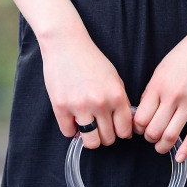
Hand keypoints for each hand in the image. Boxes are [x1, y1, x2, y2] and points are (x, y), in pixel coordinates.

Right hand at [39, 24, 132, 147]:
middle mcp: (99, 104)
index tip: (115, 130)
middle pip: (107, 139)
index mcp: (116, 96)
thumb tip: (126, 125)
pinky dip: (71, 129)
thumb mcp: (114, 78)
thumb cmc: (91, 60)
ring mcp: (79, 106)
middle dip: (105, 136)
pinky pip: (69, 133)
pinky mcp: (61, 107)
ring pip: (90, 142)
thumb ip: (121, 101)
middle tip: (100, 127)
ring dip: (90, 138)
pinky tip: (72, 118)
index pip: (124, 130)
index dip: (121, 133)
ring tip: (88, 127)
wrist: (65, 44)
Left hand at [132, 12, 186, 161]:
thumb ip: (153, 90)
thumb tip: (145, 110)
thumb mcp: (163, 68)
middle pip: (153, 130)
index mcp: (158, 85)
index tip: (140, 128)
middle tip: (151, 137)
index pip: (140, 117)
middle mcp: (172, 96)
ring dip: (163, 146)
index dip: (137, 127)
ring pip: (170, 135)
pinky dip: (186, 149)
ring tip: (161, 146)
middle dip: (149, 138)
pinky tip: (180, 157)